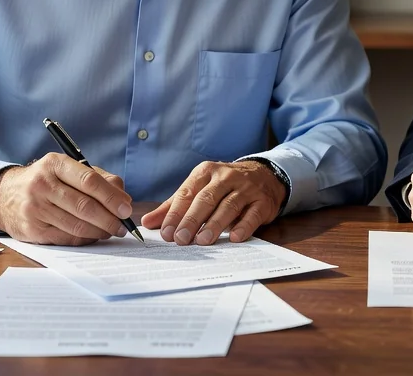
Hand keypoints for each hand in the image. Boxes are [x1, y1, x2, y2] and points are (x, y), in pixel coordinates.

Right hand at [0, 152, 133, 244]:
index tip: (126, 208)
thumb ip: (98, 178)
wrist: (5, 196)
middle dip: (109, 218)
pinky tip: (94, 235)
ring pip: (76, 225)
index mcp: (55, 164)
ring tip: (112, 231)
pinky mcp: (32, 230)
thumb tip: (123, 198)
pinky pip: (66, 238)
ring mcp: (35, 208)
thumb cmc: (47, 181)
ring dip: (100, 231)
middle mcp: (42, 185)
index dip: (111, 197)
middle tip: (123, 226)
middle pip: (84, 206)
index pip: (89, 181)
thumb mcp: (68, 169)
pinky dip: (85, 239)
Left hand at [140, 161, 286, 244]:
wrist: (264, 175)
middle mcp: (226, 177)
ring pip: (228, 206)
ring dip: (214, 224)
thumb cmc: (224, 186)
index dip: (175, 213)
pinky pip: (252, 214)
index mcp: (206, 172)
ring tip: (202, 241)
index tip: (166, 232)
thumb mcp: (199, 189)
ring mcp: (246, 188)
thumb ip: (174, 206)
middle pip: (206, 199)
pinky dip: (243, 226)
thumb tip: (148, 222)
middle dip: (192, 220)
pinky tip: (234, 238)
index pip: (187, 193)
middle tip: (180, 239)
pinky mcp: (262, 201)